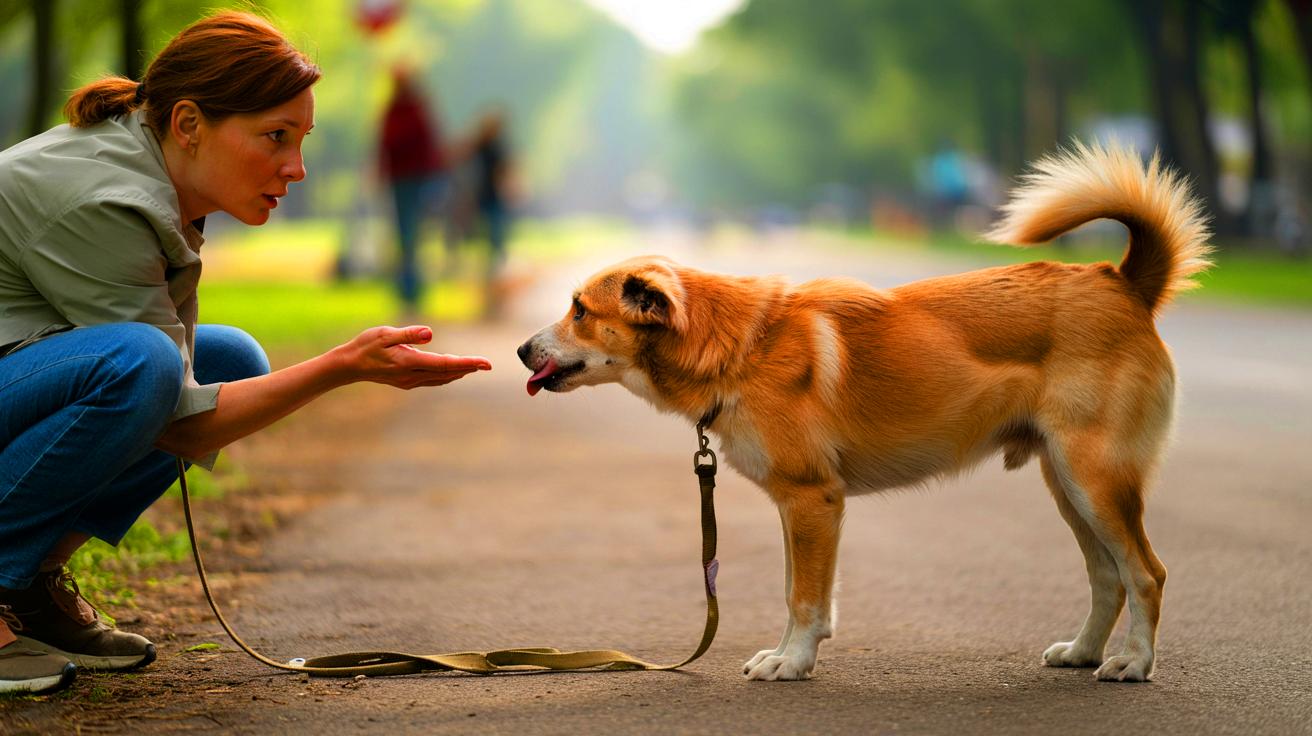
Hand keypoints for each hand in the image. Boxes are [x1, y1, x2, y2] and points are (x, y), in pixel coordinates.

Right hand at [335, 325, 490, 388]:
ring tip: (475, 367)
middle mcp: (412, 375)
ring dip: (459, 373)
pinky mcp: (407, 382)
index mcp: (409, 362)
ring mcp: (410, 381)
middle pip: (448, 373)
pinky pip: (433, 380)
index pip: (445, 363)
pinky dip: (447, 376)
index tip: (484, 363)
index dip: (467, 363)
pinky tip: (453, 372)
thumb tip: (430, 333)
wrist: (349, 365)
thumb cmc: (366, 346)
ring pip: (441, 379)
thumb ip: (408, 334)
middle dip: (469, 368)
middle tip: (487, 365)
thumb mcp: (385, 334)